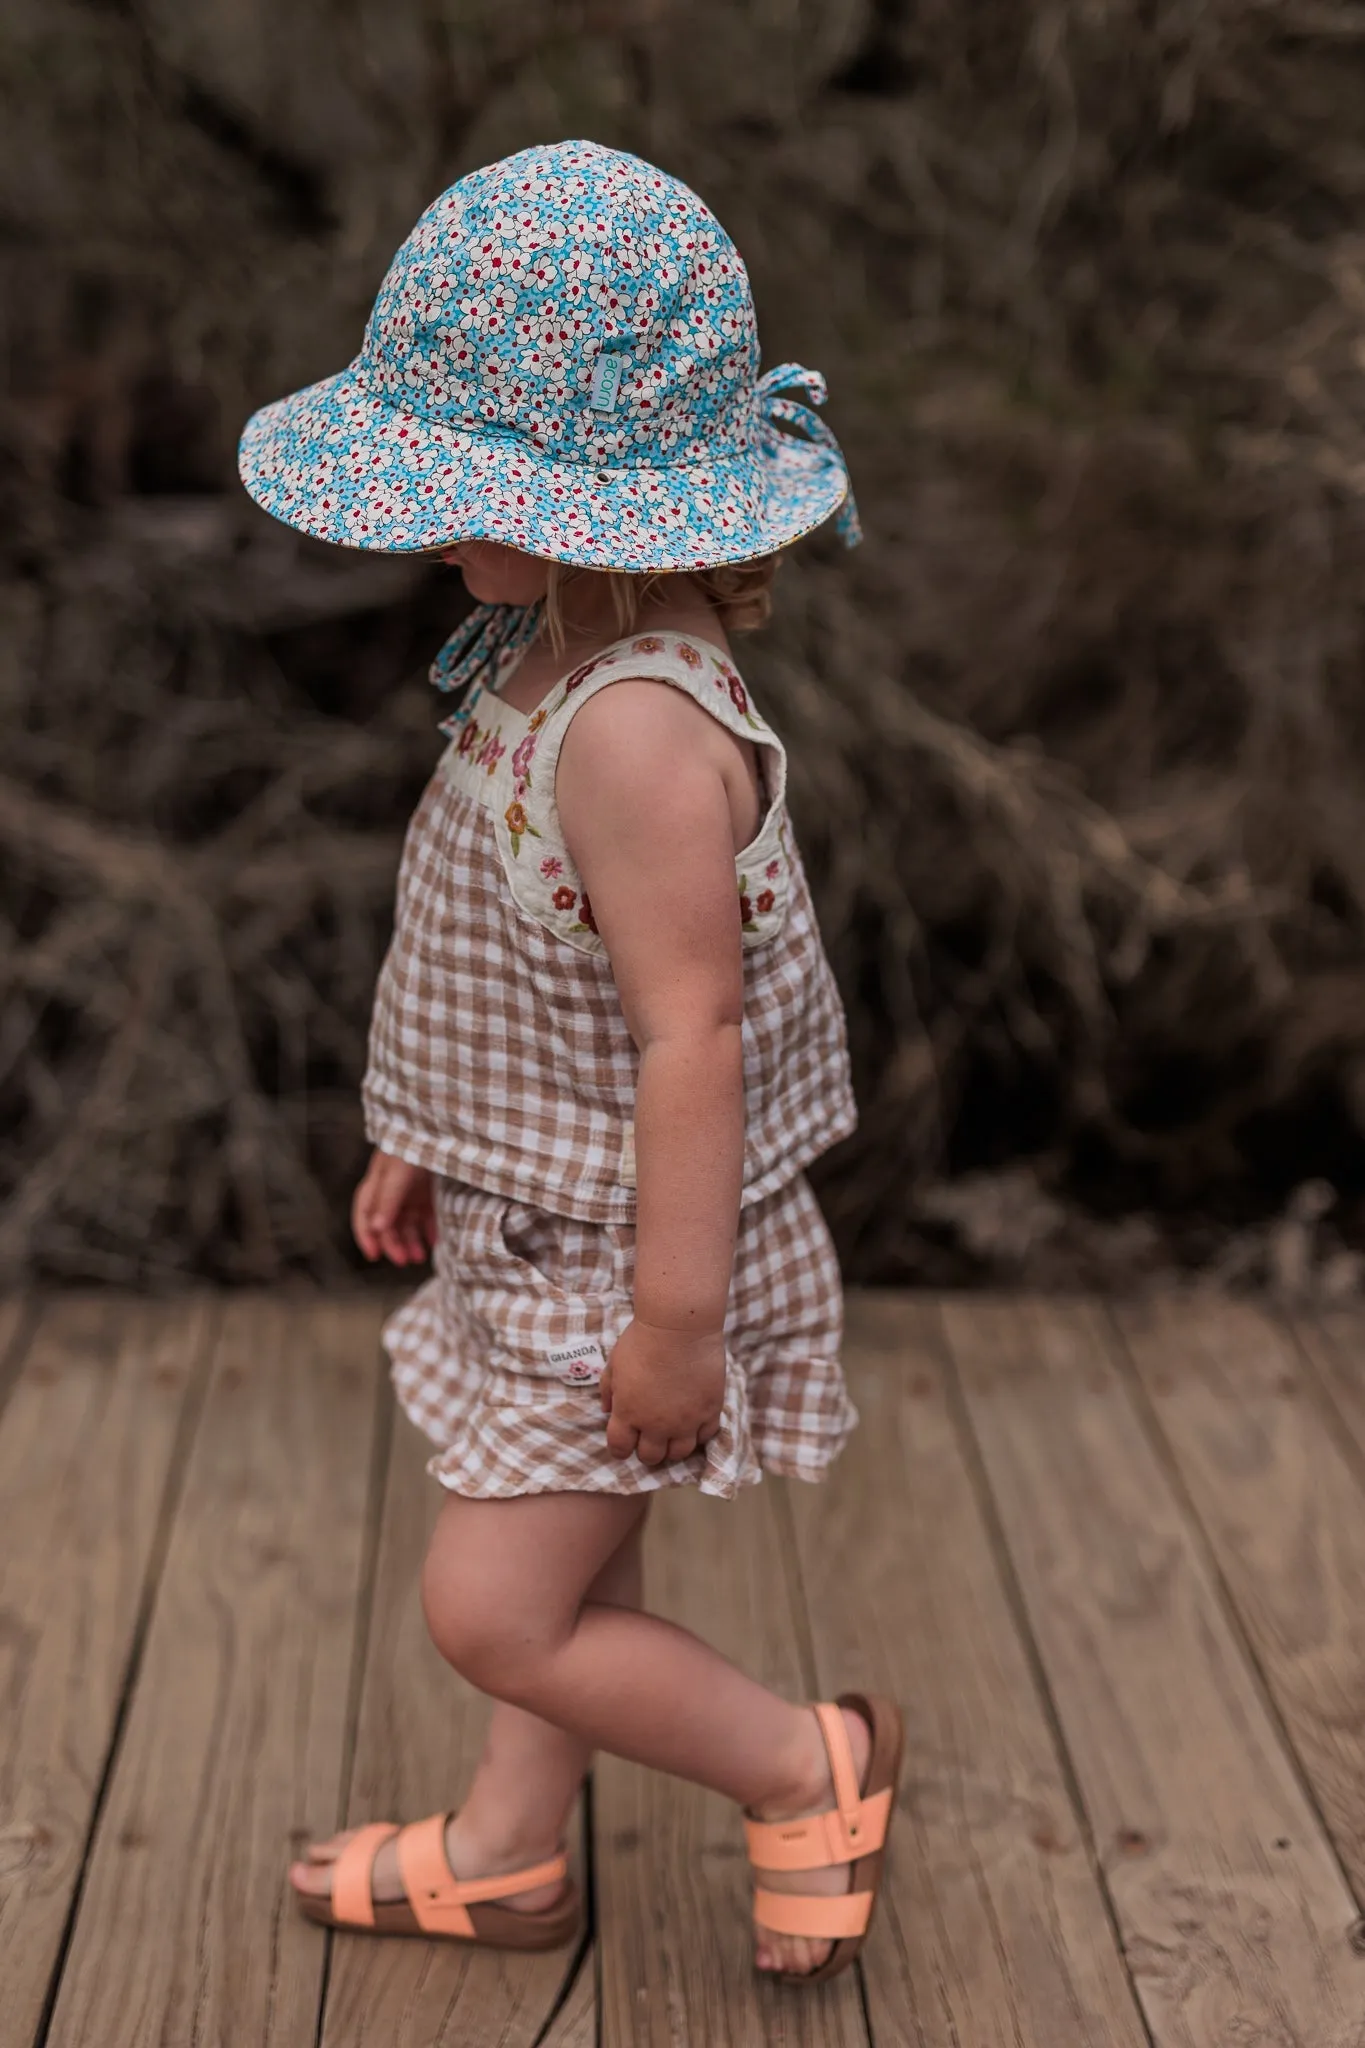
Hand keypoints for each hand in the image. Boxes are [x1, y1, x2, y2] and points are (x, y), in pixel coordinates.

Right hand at [352, 1149, 436, 1265]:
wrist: (442, 1118)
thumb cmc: (415, 1140)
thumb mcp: (399, 1170)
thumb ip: (388, 1198)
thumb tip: (377, 1228)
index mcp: (378, 1179)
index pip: (364, 1211)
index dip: (366, 1234)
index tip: (374, 1255)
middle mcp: (392, 1184)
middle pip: (387, 1219)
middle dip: (394, 1241)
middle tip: (405, 1260)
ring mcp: (411, 1184)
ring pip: (407, 1218)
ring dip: (411, 1238)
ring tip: (420, 1257)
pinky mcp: (430, 1183)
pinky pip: (427, 1210)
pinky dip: (429, 1226)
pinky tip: (434, 1241)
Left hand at [599, 1317, 725, 1466]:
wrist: (679, 1326)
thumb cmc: (642, 1340)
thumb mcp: (614, 1363)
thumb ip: (608, 1390)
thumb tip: (607, 1410)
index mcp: (627, 1413)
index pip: (619, 1448)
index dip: (620, 1448)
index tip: (624, 1441)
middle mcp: (656, 1424)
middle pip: (650, 1457)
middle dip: (647, 1450)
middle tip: (650, 1437)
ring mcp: (685, 1421)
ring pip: (679, 1453)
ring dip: (673, 1446)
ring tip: (673, 1432)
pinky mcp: (709, 1411)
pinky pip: (705, 1436)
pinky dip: (698, 1433)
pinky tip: (693, 1420)